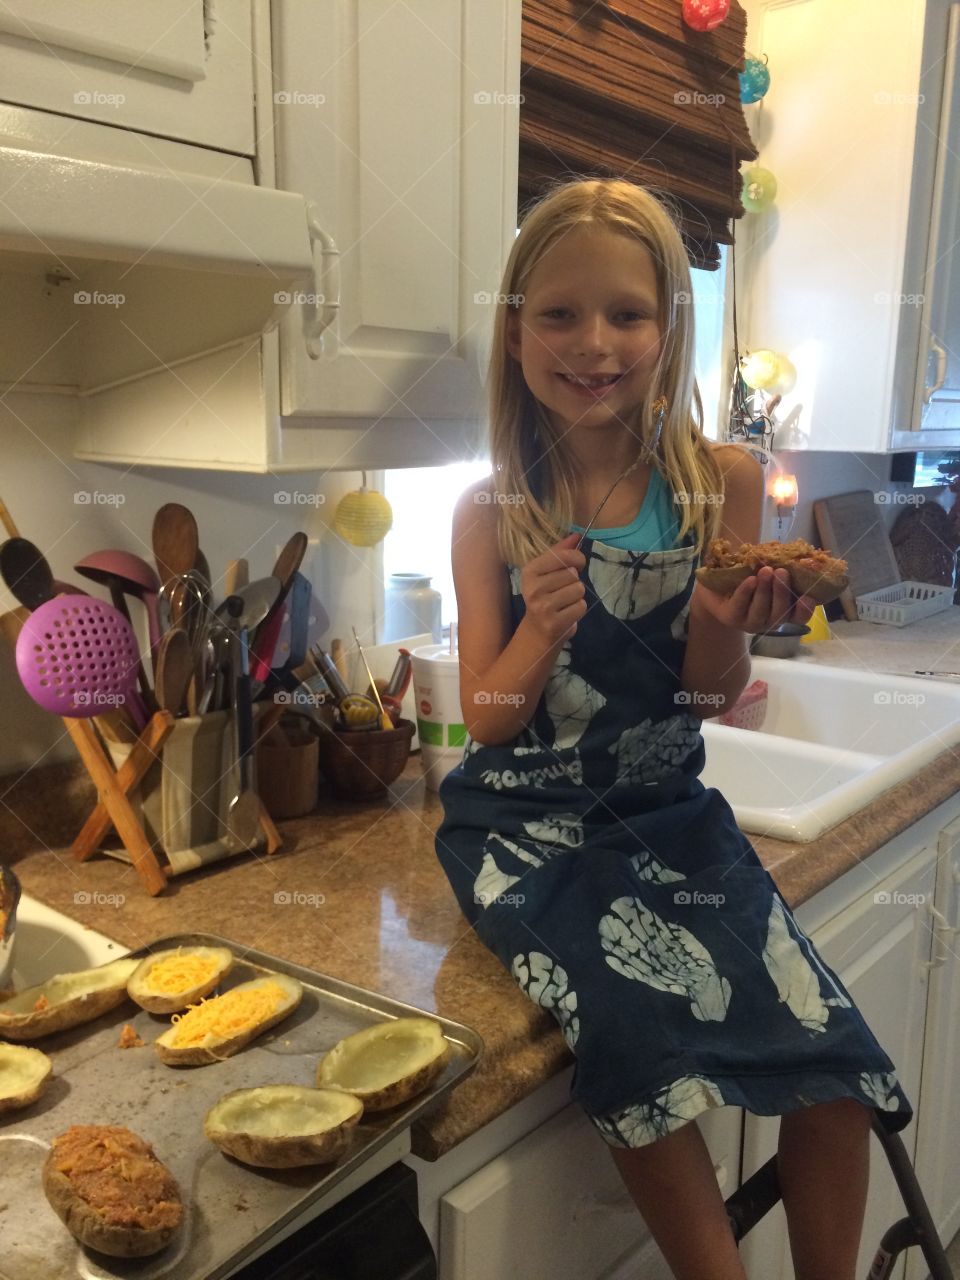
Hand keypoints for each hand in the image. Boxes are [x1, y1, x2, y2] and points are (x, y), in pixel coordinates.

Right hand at [520, 532, 586, 646]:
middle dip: (574, 581)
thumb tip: (576, 535)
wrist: (536, 631)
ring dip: (577, 596)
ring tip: (564, 602)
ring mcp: (543, 607)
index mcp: (530, 571)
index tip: (577, 564)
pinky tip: (566, 613)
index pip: (563, 556)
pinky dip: (578, 609)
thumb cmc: (544, 597)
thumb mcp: (546, 573)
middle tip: (562, 590)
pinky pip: (581, 607)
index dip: (577, 558)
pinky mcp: (554, 623)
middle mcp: (534, 588)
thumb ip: (560, 553)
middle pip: (573, 574)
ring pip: (579, 589)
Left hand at [693, 565, 814, 633]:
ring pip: (761, 611)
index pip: (799, 616)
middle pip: (780, 613)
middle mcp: (769, 619)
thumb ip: (778, 563)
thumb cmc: (747, 576)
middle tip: (781, 572)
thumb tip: (786, 550)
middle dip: (782, 592)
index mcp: (783, 609)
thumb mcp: (765, 568)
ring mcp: (750, 622)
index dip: (805, 610)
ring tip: (766, 571)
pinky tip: (750, 580)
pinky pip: (740, 606)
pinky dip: (746, 592)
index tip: (809, 597)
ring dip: (765, 591)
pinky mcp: (731, 618)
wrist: (715, 586)